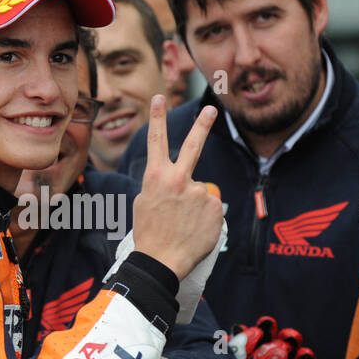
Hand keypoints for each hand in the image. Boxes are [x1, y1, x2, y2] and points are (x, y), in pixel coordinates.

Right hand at [132, 96, 223, 278]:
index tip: (160, 97)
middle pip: (193, 145)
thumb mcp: (143, 203)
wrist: (162, 261)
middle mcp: (179, 179)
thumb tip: (176, 182)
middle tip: (211, 109)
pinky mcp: (215, 206)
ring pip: (200, 191)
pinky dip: (205, 216)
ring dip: (195, 205)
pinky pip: (211, 207)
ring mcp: (199, 192)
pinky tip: (195, 229)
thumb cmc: (149, 233)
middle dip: (202, 124)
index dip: (157, 117)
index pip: (156, 140)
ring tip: (184, 225)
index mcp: (156, 177)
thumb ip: (160, 185)